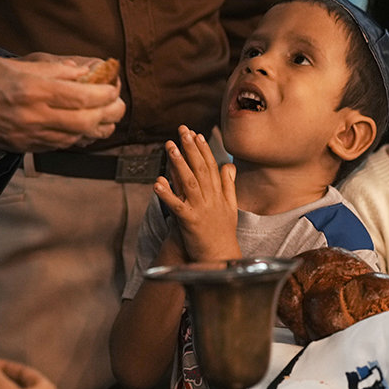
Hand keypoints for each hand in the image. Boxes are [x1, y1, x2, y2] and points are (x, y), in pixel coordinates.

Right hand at [0, 53, 124, 151]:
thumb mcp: (9, 63)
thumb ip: (48, 69)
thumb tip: (81, 71)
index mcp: (32, 89)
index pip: (83, 96)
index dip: (106, 94)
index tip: (115, 87)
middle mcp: (33, 116)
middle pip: (87, 121)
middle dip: (110, 114)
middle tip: (119, 105)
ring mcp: (27, 135)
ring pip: (75, 138)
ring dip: (97, 129)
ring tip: (108, 119)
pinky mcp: (20, 147)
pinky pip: (57, 146)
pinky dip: (76, 138)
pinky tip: (83, 130)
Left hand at [153, 125, 240, 262]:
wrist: (220, 258)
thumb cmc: (223, 233)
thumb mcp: (231, 207)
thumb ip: (228, 185)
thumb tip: (229, 165)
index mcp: (219, 194)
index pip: (211, 167)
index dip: (203, 149)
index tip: (196, 134)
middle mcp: (211, 199)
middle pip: (200, 169)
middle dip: (190, 148)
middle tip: (182, 131)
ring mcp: (200, 209)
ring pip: (189, 182)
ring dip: (179, 164)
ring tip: (170, 147)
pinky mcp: (190, 222)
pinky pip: (176, 205)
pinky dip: (166, 194)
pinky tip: (157, 182)